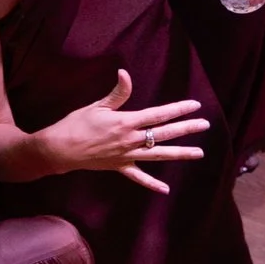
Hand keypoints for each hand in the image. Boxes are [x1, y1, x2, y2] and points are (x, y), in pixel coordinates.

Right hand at [44, 68, 206, 195]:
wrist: (59, 149)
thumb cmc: (76, 124)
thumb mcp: (97, 106)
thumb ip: (117, 93)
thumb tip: (126, 73)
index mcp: (126, 122)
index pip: (158, 114)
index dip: (178, 109)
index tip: (195, 105)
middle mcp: (131, 140)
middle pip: (164, 134)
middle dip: (186, 128)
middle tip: (205, 124)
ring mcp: (127, 155)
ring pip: (158, 155)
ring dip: (180, 154)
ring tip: (199, 153)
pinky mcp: (119, 167)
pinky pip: (138, 177)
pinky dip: (152, 184)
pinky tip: (166, 190)